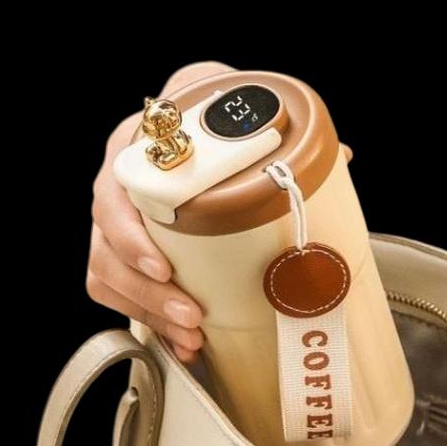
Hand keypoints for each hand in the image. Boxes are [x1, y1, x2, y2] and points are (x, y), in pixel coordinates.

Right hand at [86, 58, 355, 363]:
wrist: (195, 120)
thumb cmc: (211, 115)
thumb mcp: (235, 103)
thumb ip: (273, 124)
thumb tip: (339, 156)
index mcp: (136, 151)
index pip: (112, 197)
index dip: (131, 238)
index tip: (164, 266)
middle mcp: (118, 187)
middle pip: (107, 248)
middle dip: (149, 292)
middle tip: (192, 314)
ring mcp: (118, 222)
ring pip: (108, 276)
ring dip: (150, 311)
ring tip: (192, 335)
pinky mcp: (125, 252)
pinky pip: (121, 294)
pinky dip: (152, 322)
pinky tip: (184, 342)